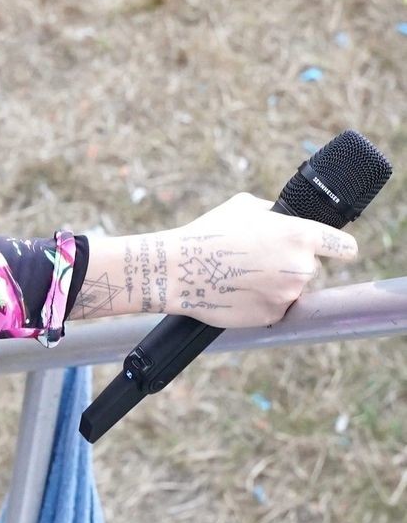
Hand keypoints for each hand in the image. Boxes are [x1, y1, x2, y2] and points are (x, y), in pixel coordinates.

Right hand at [171, 191, 357, 328]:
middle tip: (257, 261)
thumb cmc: (208, 234)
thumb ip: (275, 215)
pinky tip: (237, 291)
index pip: (344, 247)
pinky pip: (274, 308)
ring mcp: (288, 295)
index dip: (341, 248)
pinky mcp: (272, 316)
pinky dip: (260, 302)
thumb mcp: (245, 207)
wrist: (178, 270)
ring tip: (240, 276)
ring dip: (273, 285)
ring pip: (290, 289)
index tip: (339, 251)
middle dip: (289, 265)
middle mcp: (301, 267)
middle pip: (309, 268)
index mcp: (301, 235)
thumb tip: (283, 220)